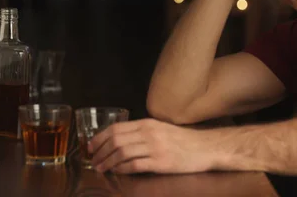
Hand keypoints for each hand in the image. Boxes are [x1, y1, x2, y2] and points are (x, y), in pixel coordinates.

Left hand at [88, 118, 215, 174]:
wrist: (205, 147)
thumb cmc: (183, 139)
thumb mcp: (161, 129)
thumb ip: (142, 132)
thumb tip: (120, 139)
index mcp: (147, 123)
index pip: (116, 128)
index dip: (100, 138)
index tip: (91, 146)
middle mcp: (149, 133)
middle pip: (116, 141)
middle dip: (100, 151)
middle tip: (93, 160)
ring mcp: (154, 148)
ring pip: (122, 153)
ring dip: (107, 161)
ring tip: (100, 168)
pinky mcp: (160, 163)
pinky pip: (134, 165)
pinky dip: (121, 169)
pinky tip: (116, 171)